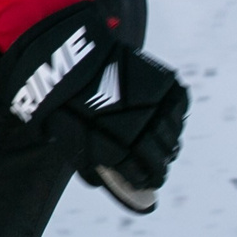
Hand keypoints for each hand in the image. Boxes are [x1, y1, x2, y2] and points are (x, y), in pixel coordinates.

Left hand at [0, 3, 187, 214]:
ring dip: (167, 142)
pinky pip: (179, 108)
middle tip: (155, 166)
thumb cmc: (58, 100)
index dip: (144, 181)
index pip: (141, 175)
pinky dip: (173, 116)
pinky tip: (163, 118)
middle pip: (161, 159)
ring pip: (172, 136)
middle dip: (158, 167)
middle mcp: (140, 131)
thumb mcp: (66, 137)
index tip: (144, 182)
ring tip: (159, 142)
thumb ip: (88, 160)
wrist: (65, 55)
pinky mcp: (163, 84)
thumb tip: (104, 180)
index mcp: (115, 149)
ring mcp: (155, 107)